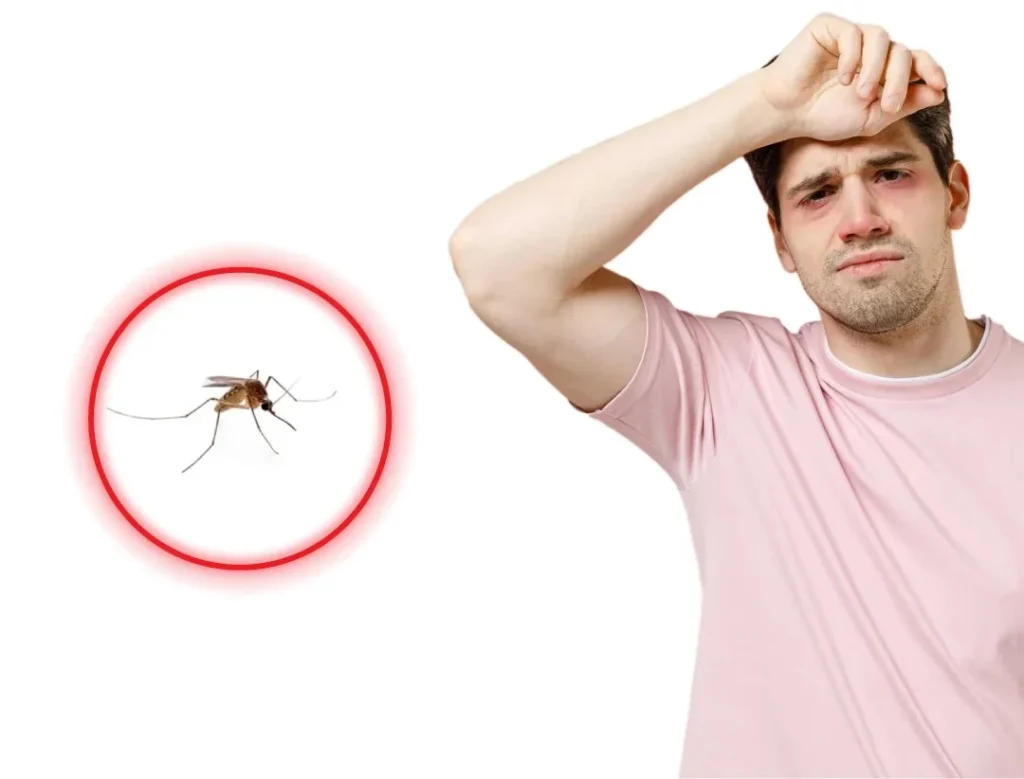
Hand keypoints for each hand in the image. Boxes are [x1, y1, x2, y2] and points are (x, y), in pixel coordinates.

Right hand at [757, 13, 947, 141]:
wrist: (786, 112)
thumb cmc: (822, 117)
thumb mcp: (870, 118)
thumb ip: (904, 104)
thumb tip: (939, 92)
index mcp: (882, 68)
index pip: (916, 59)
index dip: (931, 69)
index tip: (940, 84)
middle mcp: (870, 49)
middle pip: (902, 51)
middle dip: (899, 78)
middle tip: (886, 104)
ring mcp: (850, 36)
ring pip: (882, 38)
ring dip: (877, 69)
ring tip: (860, 93)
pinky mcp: (829, 27)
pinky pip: (853, 33)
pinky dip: (852, 57)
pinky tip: (841, 78)